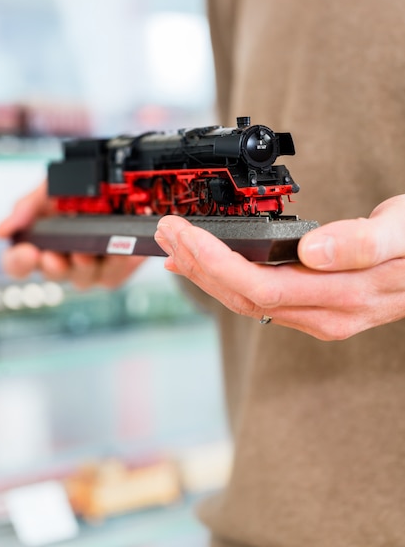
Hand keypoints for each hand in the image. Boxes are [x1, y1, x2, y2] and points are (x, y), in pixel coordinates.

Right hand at [0, 181, 144, 289]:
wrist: (123, 186)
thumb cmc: (85, 191)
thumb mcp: (51, 188)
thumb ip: (26, 207)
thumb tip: (2, 231)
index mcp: (40, 243)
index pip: (18, 263)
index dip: (19, 262)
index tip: (27, 251)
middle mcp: (62, 260)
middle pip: (52, 275)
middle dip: (53, 266)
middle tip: (54, 256)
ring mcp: (88, 268)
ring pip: (82, 278)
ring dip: (83, 265)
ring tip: (85, 251)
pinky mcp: (114, 271)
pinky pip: (112, 274)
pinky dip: (115, 262)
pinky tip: (115, 250)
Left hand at [154, 195, 404, 339]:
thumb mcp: (402, 232)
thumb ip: (361, 243)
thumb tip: (311, 251)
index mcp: (342, 297)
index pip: (260, 286)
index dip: (215, 262)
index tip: (183, 234)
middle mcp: (325, 314)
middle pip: (243, 296)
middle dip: (198, 265)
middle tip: (165, 233)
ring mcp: (319, 314)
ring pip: (247, 301)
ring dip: (206, 272)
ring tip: (174, 246)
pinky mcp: (315, 305)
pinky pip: (261, 297)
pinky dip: (227, 277)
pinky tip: (209, 264)